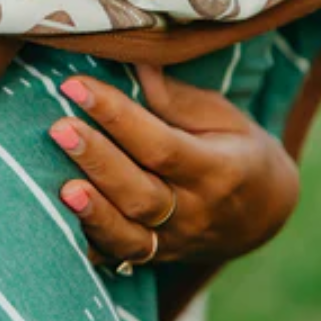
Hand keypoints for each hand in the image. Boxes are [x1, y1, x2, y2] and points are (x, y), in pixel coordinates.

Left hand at [49, 65, 300, 267]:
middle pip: (142, 193)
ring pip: (130, 237)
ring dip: (92, 213)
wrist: (262, 213)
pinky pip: (119, 257)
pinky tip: (58, 225)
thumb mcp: (222, 117)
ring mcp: (175, 242)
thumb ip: (176, 98)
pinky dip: (89, 243)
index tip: (75, 86)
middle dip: (98, 161)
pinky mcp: (155, 258)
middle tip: (59, 128)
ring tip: (60, 187)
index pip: (160, 145)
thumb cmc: (235, 149)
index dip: (116, 116)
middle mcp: (196, 212)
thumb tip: (135, 62)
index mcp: (217, 170)